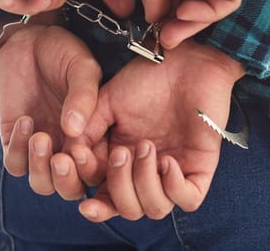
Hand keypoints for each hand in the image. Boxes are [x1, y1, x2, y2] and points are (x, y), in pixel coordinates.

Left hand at [0, 22, 101, 195]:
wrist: (29, 40)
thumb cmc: (64, 52)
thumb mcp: (82, 68)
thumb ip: (83, 96)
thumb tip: (73, 130)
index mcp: (96, 137)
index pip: (100, 171)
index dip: (91, 169)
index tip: (81, 149)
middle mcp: (70, 149)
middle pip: (71, 188)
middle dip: (66, 180)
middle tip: (60, 159)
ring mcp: (42, 148)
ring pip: (42, 184)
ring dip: (40, 169)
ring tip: (40, 137)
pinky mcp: (14, 140)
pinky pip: (15, 164)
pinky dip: (18, 150)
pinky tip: (25, 120)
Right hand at [27, 40, 244, 220]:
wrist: (185, 60)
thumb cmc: (147, 78)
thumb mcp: (107, 101)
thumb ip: (87, 129)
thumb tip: (70, 156)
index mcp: (122, 161)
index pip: (104, 199)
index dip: (91, 197)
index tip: (79, 167)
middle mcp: (146, 172)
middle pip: (127, 209)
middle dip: (118, 186)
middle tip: (120, 153)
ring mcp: (174, 172)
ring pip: (154, 209)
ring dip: (144, 183)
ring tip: (146, 147)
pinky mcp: (200, 167)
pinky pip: (188, 200)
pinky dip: (174, 187)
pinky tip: (167, 161)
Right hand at [104, 0, 245, 47]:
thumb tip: (154, 19)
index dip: (165, 14)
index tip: (152, 31)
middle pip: (195, 0)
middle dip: (178, 23)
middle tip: (163, 40)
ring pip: (211, 3)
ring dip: (191, 23)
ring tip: (170, 31)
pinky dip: (208, 13)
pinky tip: (184, 13)